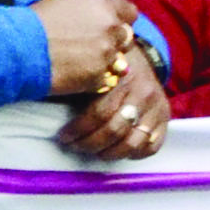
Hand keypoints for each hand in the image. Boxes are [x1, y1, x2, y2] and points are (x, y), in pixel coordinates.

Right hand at [33, 0, 144, 99]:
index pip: (130, 12)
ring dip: (106, 61)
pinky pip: (107, 78)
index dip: (120, 19)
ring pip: (119, 60)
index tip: (109, 25)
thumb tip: (99, 18)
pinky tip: (77, 73)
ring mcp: (107, 54)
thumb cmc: (34, 22)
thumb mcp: (64, 3)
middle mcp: (110, 27)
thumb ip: (90, 9)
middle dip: (113, 40)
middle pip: (127, 36)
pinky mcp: (100, 76)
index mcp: (102, 4)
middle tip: (92, 44)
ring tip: (82, 61)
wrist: (19, 48)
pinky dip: (96, 77)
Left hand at [58, 43, 167, 160]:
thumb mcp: (91, 66)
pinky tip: (116, 151)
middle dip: (90, 143)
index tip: (63, 136)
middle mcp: (143, 93)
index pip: (98, 113)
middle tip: (74, 146)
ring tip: (93, 151)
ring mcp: (157, 107)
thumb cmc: (105, 64)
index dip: (78, 130)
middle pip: (115, 130)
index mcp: (121, 78)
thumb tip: (44, 96)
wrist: (140, 55)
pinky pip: (152, 146)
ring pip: (134, 142)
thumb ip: (76, 82)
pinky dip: (133, 154)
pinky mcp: (165, 118)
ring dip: (109, 152)